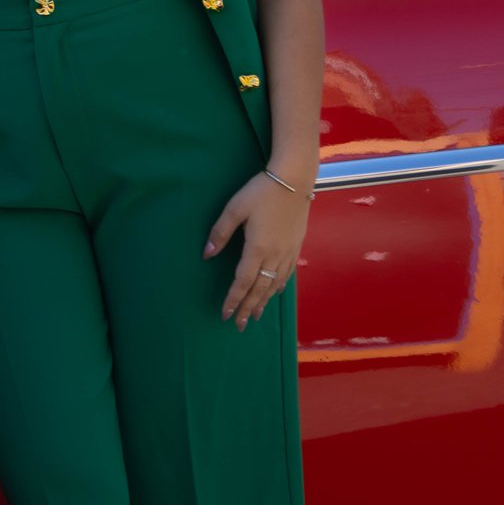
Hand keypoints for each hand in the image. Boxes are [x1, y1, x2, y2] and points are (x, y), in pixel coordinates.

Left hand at [205, 168, 309, 329]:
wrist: (295, 179)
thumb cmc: (261, 191)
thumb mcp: (234, 208)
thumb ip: (220, 232)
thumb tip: (206, 254)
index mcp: (257, 248)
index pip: (242, 282)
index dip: (233, 300)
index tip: (225, 315)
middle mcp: (274, 255)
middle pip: (259, 289)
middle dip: (248, 308)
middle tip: (239, 325)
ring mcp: (288, 251)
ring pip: (274, 284)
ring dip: (263, 302)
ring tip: (255, 315)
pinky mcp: (296, 245)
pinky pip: (287, 273)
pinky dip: (278, 286)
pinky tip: (275, 292)